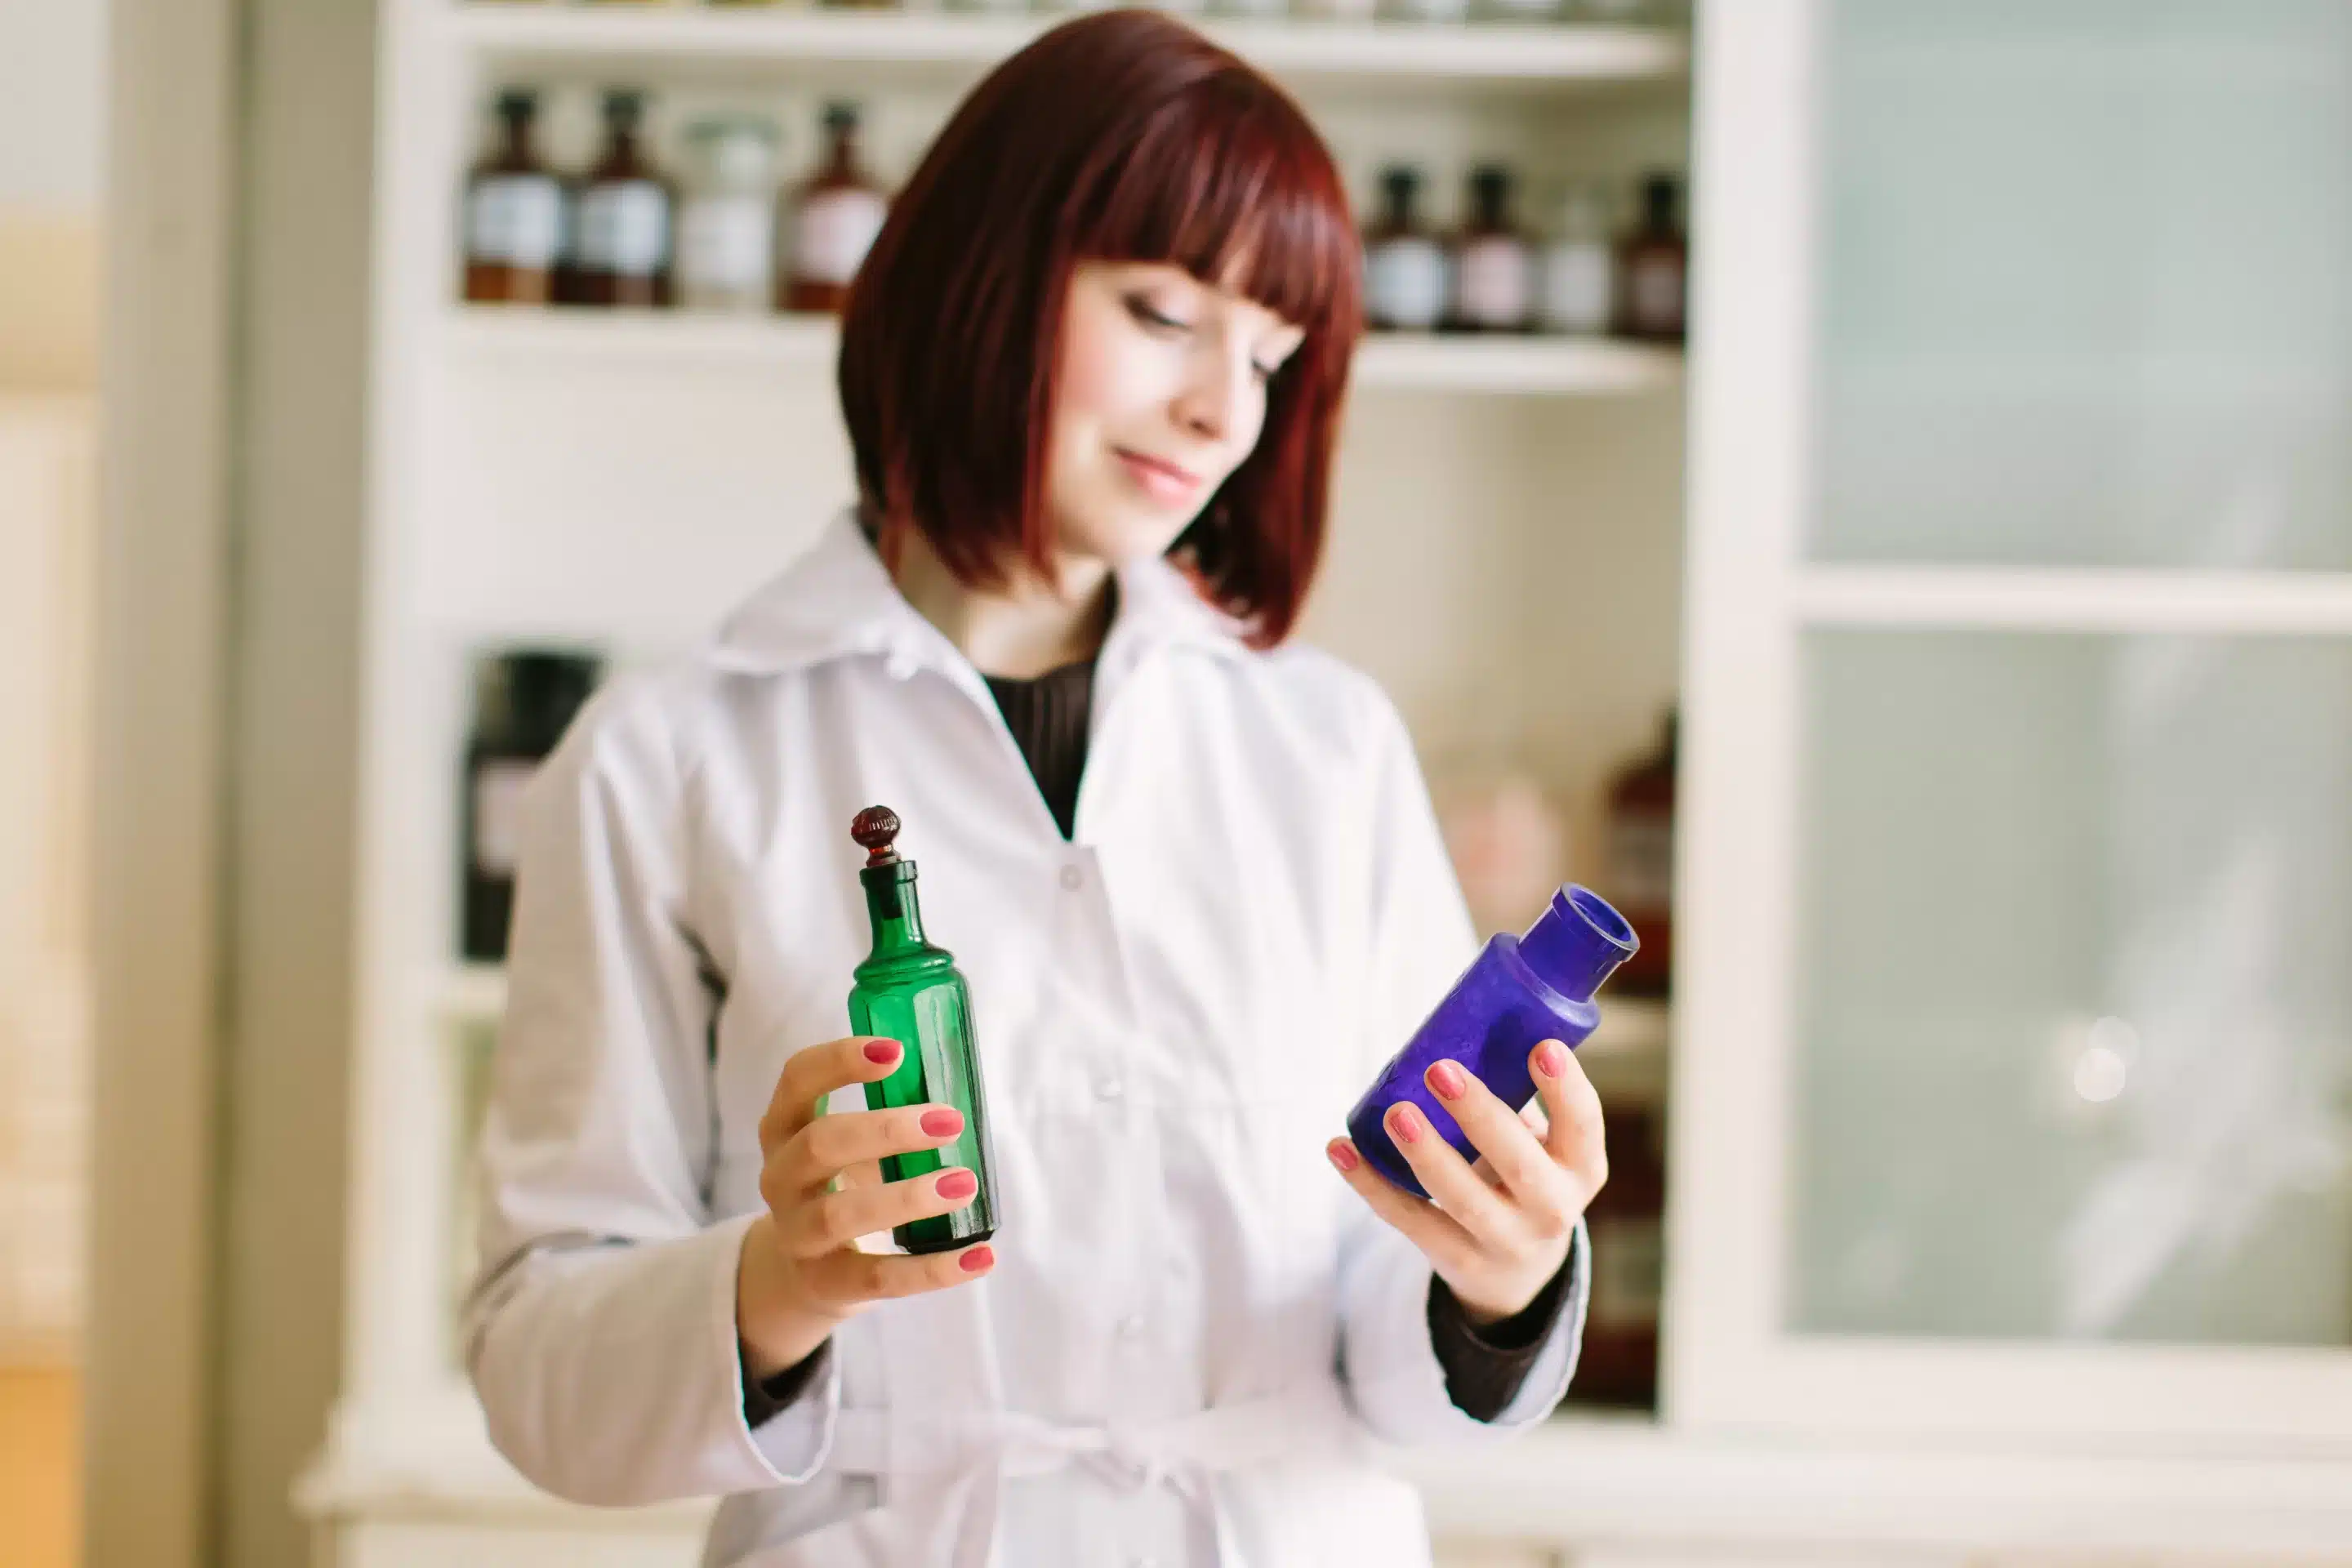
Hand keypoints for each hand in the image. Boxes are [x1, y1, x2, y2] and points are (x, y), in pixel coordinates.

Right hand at [736, 1035, 994, 1380]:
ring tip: (964, 1184)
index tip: (897, 1051)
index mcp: (785, 1128)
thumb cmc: (844, 1186)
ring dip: (907, 1196)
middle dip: (886, 1129)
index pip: (797, 1080)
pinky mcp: (827, 1284)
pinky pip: (880, 1278)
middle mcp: (780, 1178)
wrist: (807, 1272)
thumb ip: (892, 1117)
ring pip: (840, 1214)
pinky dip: (935, 1270)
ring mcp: (798, 1235)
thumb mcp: (853, 1146)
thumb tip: (965, 1091)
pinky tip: (982, 1256)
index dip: (840, 1061)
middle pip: (820, 1145)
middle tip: (950, 1121)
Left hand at [1326, 1040, 1606, 1324]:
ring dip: (1426, 1154)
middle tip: (1439, 1071)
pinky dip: (1372, 1185)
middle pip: (1520, 1164)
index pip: (1584, 1126)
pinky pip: (1410, 1220)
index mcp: (1581, 1168)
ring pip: (1462, 1200)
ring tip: (1396, 1113)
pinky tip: (1341, 1150)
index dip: (1567, 1089)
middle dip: (1479, 1116)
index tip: (1543, 1047)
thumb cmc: (1524, 1178)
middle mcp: (1553, 1210)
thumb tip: (1464, 1024)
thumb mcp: (1541, 1147)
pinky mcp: (1458, 1259)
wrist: (1517, 1272)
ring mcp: (1506, 1241)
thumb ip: (1515, 1098)